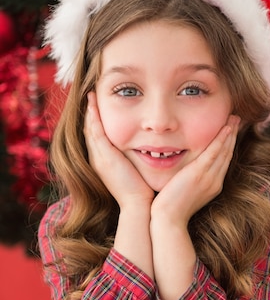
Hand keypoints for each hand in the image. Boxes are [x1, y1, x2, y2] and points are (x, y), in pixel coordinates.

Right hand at [84, 92, 153, 208]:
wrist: (138, 205)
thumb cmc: (142, 191)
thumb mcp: (135, 171)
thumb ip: (136, 159)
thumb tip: (148, 150)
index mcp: (104, 162)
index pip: (97, 136)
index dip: (96, 120)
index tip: (99, 106)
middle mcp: (98, 158)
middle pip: (90, 130)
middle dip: (90, 112)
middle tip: (91, 95)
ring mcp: (99, 157)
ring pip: (90, 128)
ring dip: (89, 110)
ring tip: (91, 94)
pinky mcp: (104, 155)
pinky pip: (95, 130)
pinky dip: (93, 115)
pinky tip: (94, 102)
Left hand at [151, 115, 239, 225]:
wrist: (169, 219)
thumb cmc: (171, 208)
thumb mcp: (185, 192)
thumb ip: (189, 180)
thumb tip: (186, 171)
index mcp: (213, 186)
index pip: (223, 161)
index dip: (228, 145)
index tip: (230, 131)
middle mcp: (215, 181)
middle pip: (227, 154)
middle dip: (233, 135)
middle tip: (237, 119)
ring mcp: (209, 178)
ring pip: (224, 151)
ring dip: (230, 133)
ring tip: (234, 118)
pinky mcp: (200, 174)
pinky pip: (214, 152)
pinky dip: (221, 139)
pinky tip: (226, 128)